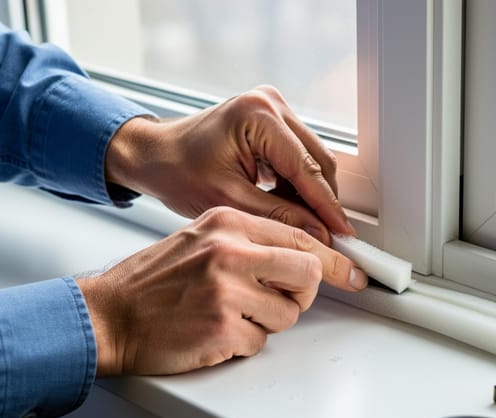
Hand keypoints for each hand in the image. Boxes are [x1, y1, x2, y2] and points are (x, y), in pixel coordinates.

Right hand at [76, 206, 366, 375]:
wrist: (106, 315)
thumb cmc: (151, 282)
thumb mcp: (200, 240)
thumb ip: (250, 242)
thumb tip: (304, 257)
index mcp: (227, 223)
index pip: (300, 237)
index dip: (334, 260)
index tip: (355, 273)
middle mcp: (229, 252)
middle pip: (309, 273)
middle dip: (303, 294)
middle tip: (279, 300)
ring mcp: (226, 291)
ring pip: (288, 315)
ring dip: (264, 323)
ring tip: (226, 315)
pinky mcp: (221, 329)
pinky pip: (260, 343)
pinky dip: (241, 345)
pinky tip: (211, 332)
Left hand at [104, 85, 354, 245]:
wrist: (154, 155)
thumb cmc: (176, 170)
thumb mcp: (228, 201)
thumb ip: (278, 216)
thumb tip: (317, 233)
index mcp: (257, 115)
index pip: (306, 167)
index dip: (327, 205)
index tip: (341, 232)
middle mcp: (270, 104)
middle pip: (317, 160)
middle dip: (322, 200)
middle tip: (327, 234)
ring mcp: (273, 108)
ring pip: (312, 159)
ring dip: (310, 192)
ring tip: (301, 223)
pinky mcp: (272, 120)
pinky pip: (298, 155)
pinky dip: (297, 183)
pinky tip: (287, 204)